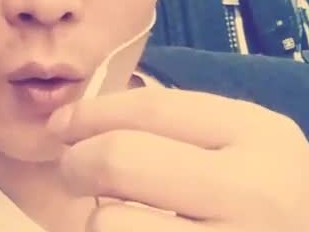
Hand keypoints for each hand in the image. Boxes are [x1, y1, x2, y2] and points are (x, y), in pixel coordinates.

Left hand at [47, 87, 308, 230]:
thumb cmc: (268, 191)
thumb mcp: (240, 144)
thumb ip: (177, 129)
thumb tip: (87, 125)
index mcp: (256, 134)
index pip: (151, 108)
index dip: (92, 113)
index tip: (60, 124)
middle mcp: (254, 190)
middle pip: (123, 160)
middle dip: (78, 162)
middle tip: (70, 169)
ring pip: (110, 223)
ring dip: (95, 217)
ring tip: (109, 213)